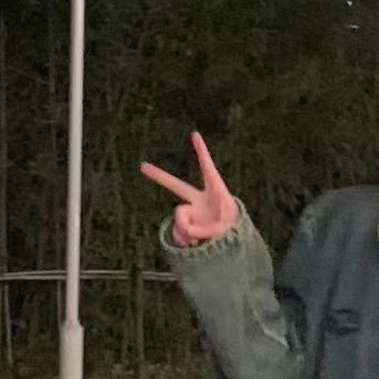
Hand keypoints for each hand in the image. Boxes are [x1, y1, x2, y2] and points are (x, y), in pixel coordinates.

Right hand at [140, 132, 237, 246]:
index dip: (201, 151)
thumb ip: (202, 229)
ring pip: (179, 217)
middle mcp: (199, 201)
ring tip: (201, 238)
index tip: (195, 134)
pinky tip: (193, 244)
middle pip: (176, 186)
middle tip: (143, 166)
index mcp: (215, 192)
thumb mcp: (223, 228)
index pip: (207, 168)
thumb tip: (184, 230)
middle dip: (159, 176)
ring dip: (186, 230)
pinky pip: (178, 232)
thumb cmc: (234, 230)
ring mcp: (192, 213)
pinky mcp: (187, 227)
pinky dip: (183, 240)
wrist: (235, 243)